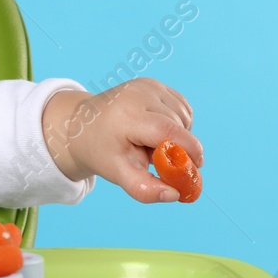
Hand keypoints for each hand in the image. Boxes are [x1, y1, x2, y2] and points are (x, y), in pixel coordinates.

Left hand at [41, 79, 203, 203]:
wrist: (81, 125)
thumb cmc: (101, 151)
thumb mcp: (118, 173)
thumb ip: (145, 189)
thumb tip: (175, 195)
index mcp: (127, 115)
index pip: (168, 130)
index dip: (188, 149)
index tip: (196, 168)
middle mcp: (137, 94)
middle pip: (178, 125)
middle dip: (179, 147)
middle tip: (161, 161)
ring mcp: (146, 85)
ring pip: (183, 115)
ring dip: (179, 134)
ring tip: (153, 144)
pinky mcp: (152, 83)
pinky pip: (180, 106)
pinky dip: (177, 122)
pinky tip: (158, 131)